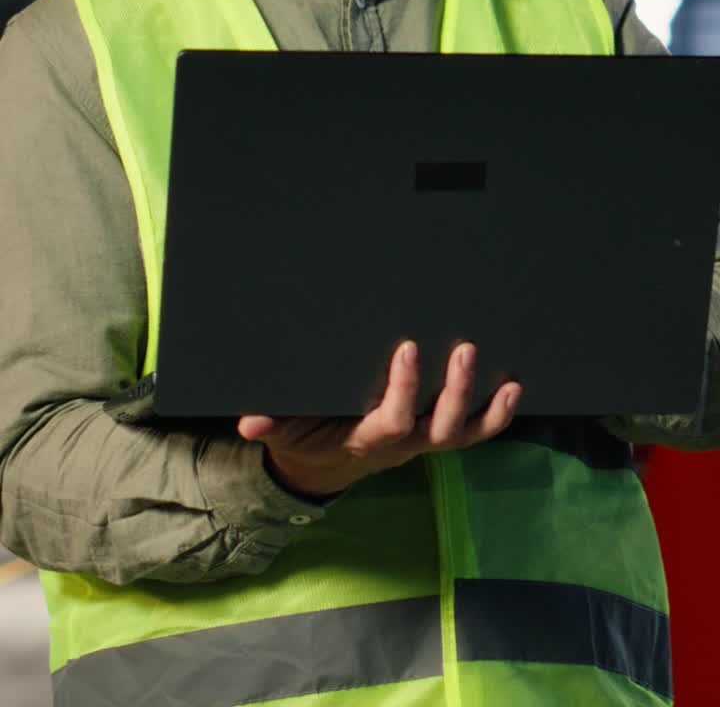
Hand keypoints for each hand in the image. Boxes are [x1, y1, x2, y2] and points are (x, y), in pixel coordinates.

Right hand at [237, 341, 520, 496]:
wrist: (324, 465)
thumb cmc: (306, 436)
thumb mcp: (285, 432)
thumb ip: (271, 425)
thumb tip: (248, 422)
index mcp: (365, 439)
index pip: (391, 420)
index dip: (403, 390)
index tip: (407, 348)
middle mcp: (402, 444)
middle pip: (437, 428)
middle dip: (453, 391)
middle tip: (464, 349)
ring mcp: (422, 442)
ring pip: (460, 433)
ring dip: (482, 405)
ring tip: (505, 377)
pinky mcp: (436, 435)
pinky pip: (472, 432)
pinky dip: (495, 415)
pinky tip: (515, 388)